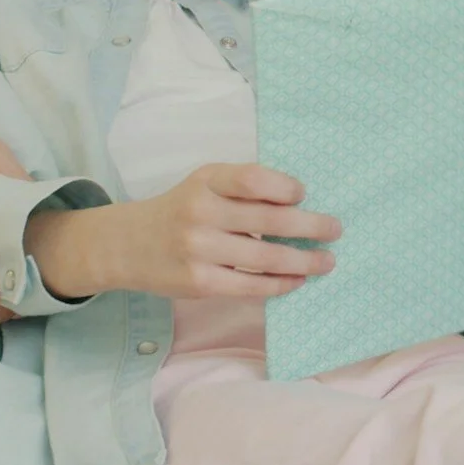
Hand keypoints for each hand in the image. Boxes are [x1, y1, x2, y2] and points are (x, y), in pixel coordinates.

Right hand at [34, 164, 341, 301]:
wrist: (128, 245)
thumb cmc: (180, 210)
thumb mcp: (204, 185)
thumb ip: (243, 189)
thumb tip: (300, 204)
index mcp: (205, 180)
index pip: (252, 178)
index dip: (284, 186)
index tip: (303, 194)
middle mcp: (201, 212)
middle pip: (269, 220)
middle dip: (311, 226)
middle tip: (335, 229)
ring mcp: (199, 250)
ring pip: (265, 258)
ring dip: (304, 260)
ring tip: (327, 261)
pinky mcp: (200, 283)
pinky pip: (250, 285)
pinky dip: (279, 284)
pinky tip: (297, 280)